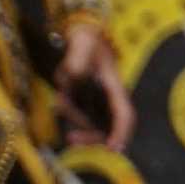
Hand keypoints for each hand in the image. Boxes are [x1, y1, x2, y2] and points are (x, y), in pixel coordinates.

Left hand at [55, 19, 129, 149]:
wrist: (83, 35)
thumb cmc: (88, 39)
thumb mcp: (83, 45)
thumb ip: (77, 60)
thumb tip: (72, 76)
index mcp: (115, 87)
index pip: (124, 115)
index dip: (121, 132)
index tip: (113, 148)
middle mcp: (109, 98)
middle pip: (108, 127)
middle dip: (91, 137)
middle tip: (71, 140)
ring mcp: (98, 100)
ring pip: (91, 123)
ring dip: (75, 120)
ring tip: (60, 100)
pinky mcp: (86, 100)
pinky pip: (80, 116)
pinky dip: (70, 114)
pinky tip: (61, 99)